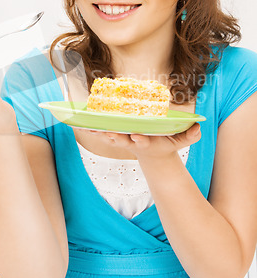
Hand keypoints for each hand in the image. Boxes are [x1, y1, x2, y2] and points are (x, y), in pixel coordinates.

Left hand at [80, 123, 201, 160]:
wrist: (153, 155)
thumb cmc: (167, 144)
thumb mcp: (181, 141)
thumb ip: (190, 136)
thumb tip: (198, 128)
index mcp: (147, 142)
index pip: (143, 142)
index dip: (140, 140)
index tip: (137, 137)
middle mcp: (132, 141)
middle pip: (122, 139)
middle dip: (115, 136)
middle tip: (109, 132)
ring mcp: (122, 139)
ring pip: (108, 135)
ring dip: (98, 131)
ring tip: (86, 125)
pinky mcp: (115, 135)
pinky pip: (101, 131)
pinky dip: (92, 127)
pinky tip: (79, 121)